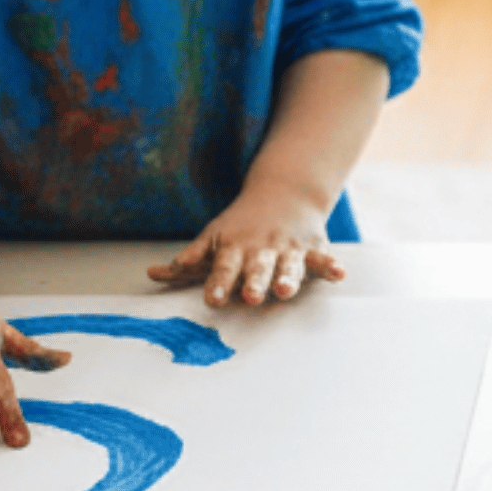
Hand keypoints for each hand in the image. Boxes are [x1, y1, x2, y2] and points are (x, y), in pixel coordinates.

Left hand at [147, 182, 345, 306]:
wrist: (284, 191)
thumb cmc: (241, 226)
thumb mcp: (213, 238)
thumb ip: (187, 262)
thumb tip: (152, 274)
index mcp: (234, 247)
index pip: (223, 267)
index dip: (218, 283)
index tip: (213, 299)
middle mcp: (261, 249)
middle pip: (256, 267)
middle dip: (254, 282)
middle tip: (251, 297)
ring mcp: (287, 248)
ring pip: (288, 265)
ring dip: (289, 277)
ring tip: (287, 290)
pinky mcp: (311, 249)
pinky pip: (322, 259)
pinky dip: (330, 266)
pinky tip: (340, 275)